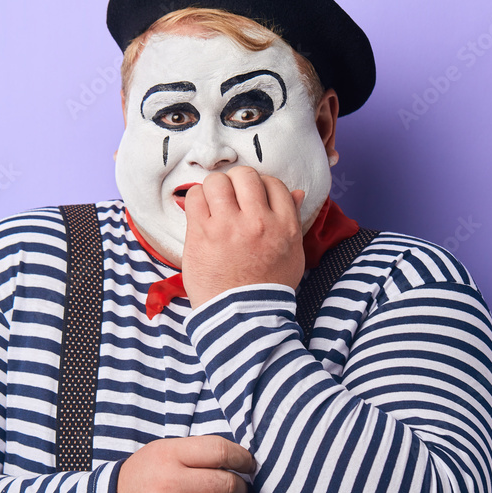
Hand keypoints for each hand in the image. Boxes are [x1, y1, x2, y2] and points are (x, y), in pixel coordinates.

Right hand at [116, 435, 254, 492]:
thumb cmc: (145, 478)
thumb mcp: (163, 451)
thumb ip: (197, 451)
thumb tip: (239, 459)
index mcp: (169, 455)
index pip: (219, 450)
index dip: (242, 458)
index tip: (248, 465)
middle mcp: (168, 484)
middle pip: (224, 484)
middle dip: (239, 488)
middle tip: (237, 490)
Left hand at [182, 166, 305, 309]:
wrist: (242, 317)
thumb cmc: (267, 287)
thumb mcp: (293, 254)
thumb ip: (292, 220)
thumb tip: (296, 193)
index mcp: (284, 226)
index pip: (274, 183)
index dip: (261, 186)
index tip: (252, 197)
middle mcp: (257, 221)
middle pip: (245, 175)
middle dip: (237, 182)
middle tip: (232, 197)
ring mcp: (227, 226)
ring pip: (217, 181)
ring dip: (215, 188)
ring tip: (214, 203)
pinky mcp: (201, 234)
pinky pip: (195, 197)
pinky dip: (197, 199)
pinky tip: (200, 212)